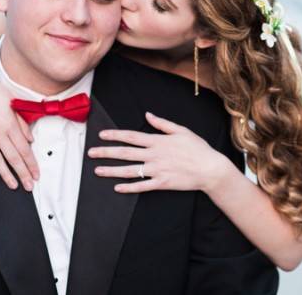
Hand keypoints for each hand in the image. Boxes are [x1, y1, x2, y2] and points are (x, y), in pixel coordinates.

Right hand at [0, 64, 38, 190]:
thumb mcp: (13, 102)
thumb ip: (22, 123)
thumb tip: (31, 140)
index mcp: (10, 124)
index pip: (24, 149)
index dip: (31, 164)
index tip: (36, 175)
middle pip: (13, 158)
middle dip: (22, 174)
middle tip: (29, 186)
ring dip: (6, 175)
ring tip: (13, 185)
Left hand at [88, 112, 231, 192]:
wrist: (210, 168)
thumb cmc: (198, 148)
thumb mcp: (181, 130)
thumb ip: (162, 123)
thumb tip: (148, 114)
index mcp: (158, 141)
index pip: (131, 136)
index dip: (115, 135)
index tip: (102, 135)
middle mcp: (154, 155)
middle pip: (125, 153)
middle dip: (106, 152)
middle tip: (91, 153)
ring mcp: (157, 170)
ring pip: (129, 170)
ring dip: (112, 170)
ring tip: (98, 170)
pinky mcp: (162, 183)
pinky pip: (141, 186)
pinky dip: (129, 187)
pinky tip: (117, 187)